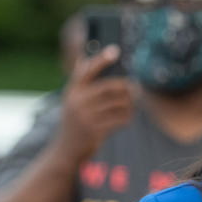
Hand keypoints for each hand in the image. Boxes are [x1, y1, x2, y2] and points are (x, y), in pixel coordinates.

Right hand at [54, 45, 134, 163]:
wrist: (66, 150)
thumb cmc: (73, 122)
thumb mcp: (70, 100)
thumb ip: (78, 81)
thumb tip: (83, 57)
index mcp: (72, 91)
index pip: (87, 70)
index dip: (101, 59)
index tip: (115, 50)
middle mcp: (77, 101)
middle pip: (110, 87)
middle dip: (126, 87)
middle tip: (135, 88)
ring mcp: (86, 116)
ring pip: (119, 103)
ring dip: (130, 104)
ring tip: (132, 105)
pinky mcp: (95, 130)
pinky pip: (120, 119)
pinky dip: (127, 117)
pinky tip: (127, 118)